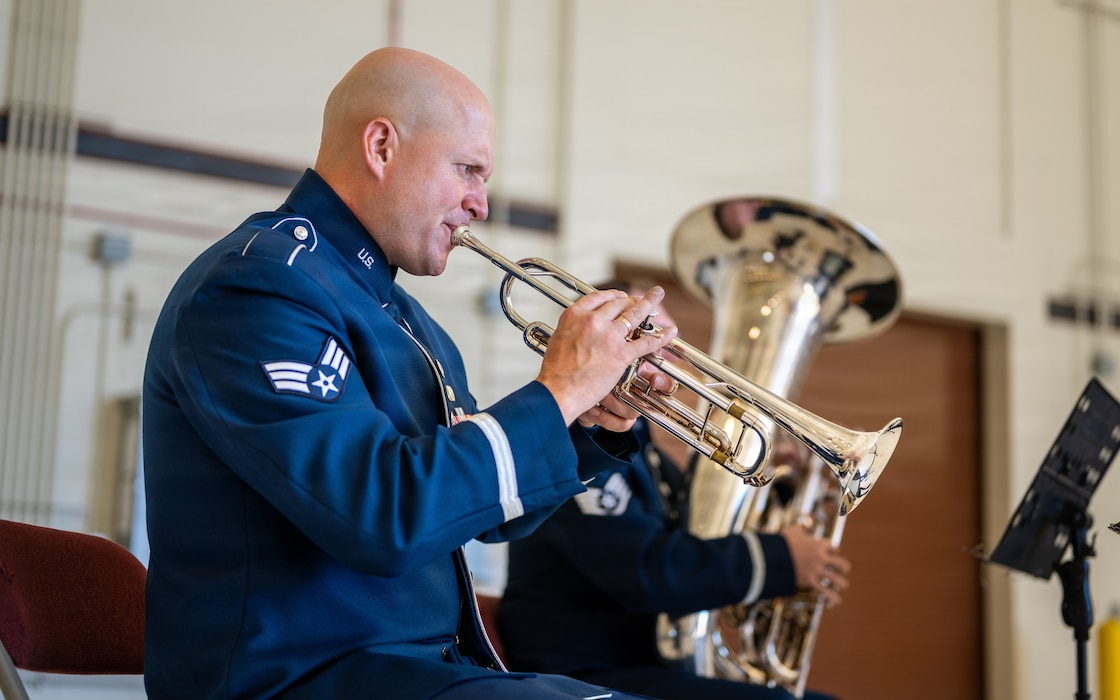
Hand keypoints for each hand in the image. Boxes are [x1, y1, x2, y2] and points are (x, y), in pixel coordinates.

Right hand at [537, 287, 677, 426]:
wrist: (558, 389)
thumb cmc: (556, 371)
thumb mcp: (558, 338)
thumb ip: (573, 329)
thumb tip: (580, 329)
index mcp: (575, 315)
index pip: (599, 297)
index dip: (613, 296)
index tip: (620, 297)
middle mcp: (593, 321)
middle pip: (618, 303)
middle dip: (632, 300)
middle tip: (640, 300)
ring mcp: (609, 336)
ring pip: (635, 314)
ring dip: (649, 304)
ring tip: (657, 295)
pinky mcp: (621, 354)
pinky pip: (646, 341)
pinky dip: (662, 336)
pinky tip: (671, 331)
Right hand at [782, 523, 849, 606]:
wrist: (774, 553)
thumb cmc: (783, 541)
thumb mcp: (794, 529)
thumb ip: (802, 527)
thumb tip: (806, 523)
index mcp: (819, 544)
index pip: (834, 548)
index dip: (834, 551)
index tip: (831, 554)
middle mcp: (821, 557)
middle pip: (841, 564)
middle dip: (844, 567)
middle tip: (843, 570)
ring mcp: (816, 569)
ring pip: (837, 579)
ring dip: (842, 583)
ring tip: (844, 585)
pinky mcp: (810, 580)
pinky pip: (824, 591)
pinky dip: (832, 597)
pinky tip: (837, 601)